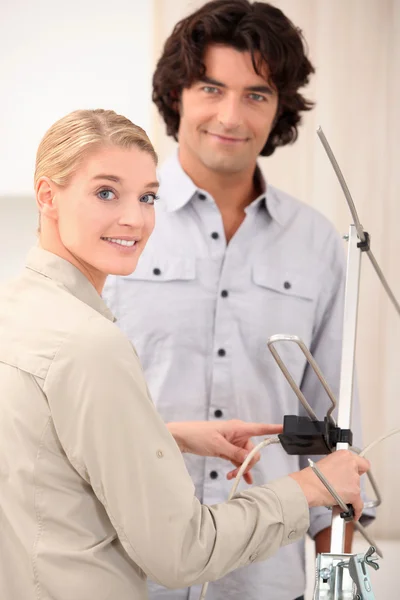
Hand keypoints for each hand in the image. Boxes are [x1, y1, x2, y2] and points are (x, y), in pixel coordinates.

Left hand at [167, 420, 282, 483]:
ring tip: (232, 477)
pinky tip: (238, 477)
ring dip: (241, 467)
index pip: (261, 428)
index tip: (287, 429)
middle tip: (239, 473)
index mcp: (238, 428)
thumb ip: (235, 453)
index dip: (275, 429)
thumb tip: (249, 459)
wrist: (182, 438)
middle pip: (253, 450)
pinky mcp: (227, 449)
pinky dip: (238, 468)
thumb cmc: (198, 435)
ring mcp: (233, 442)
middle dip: (249, 463)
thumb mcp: (218, 446)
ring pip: (245, 457)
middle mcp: (238, 434)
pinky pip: (237, 459)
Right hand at [289, 450, 369, 520]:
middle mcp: (352, 465)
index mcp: (345, 455)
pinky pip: (359, 505)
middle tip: (340, 487)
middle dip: (350, 483)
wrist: (308, 486)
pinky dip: (356, 510)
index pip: (362, 463)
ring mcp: (354, 480)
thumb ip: (338, 467)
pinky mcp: (354, 493)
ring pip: (357, 491)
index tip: (354, 474)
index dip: (358, 470)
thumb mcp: (327, 463)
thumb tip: (341, 475)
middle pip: (358, 477)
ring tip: (337, 497)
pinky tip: (353, 512)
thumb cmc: (312, 475)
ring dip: (349, 494)